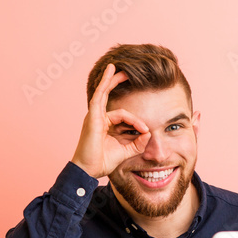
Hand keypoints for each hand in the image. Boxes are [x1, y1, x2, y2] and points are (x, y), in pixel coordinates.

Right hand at [70, 63, 150, 178]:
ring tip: (118, 67)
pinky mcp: (92, 116)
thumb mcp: (126, 151)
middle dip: (117, 82)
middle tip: (128, 71)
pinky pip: (101, 96)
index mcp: (104, 126)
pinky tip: (112, 72)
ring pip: (104, 92)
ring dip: (111, 78)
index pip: (124, 116)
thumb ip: (138, 143)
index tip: (145, 131)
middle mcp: (98, 118)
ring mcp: (94, 116)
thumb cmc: (102, 162)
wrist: (88, 170)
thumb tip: (149, 133)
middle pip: (108, 95)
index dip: (137, 122)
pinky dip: (106, 82)